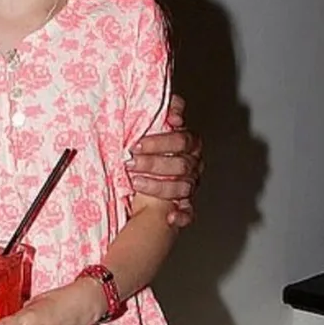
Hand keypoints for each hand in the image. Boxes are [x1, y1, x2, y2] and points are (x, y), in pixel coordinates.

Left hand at [127, 93, 202, 227]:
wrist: (139, 170)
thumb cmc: (145, 146)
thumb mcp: (150, 124)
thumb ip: (162, 111)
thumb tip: (173, 107)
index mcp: (189, 143)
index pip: (183, 140)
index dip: (161, 141)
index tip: (137, 144)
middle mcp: (192, 163)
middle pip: (183, 164)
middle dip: (153, 164)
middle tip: (130, 163)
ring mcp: (190, 184)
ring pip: (184, 187)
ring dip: (159, 186)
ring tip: (135, 182)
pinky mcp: (184, 204)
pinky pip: (189, 212)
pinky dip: (182, 215)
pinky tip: (171, 217)